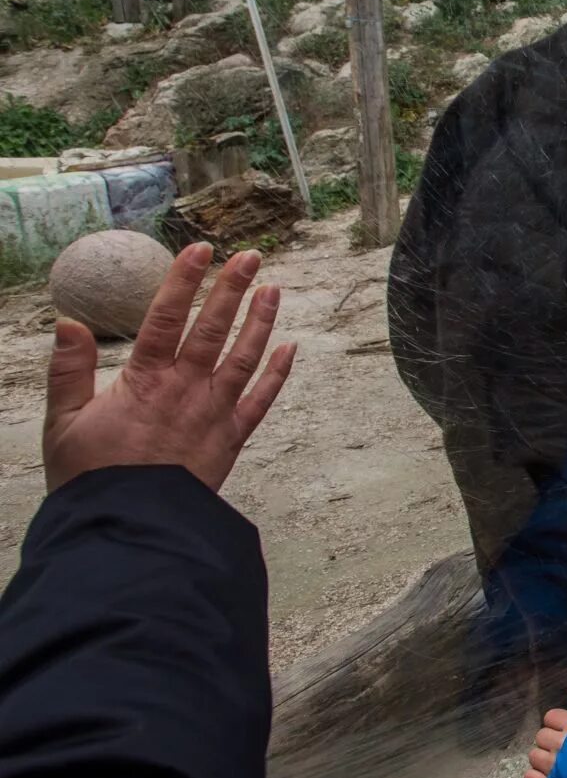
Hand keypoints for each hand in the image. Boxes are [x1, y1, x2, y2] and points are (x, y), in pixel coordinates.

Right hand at [43, 243, 295, 494]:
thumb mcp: (63, 422)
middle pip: (212, 328)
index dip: (184, 280)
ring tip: (273, 289)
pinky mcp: (231, 439)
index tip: (200, 249)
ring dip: (261, 321)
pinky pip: (261, 401)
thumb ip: (67, 370)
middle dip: (232, 289)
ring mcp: (214, 413)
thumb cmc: (91, 478)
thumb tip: (67, 323)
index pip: (166, 317)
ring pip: (244, 357)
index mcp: (144, 380)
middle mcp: (186, 389)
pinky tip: (290, 348)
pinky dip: (278, 373)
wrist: (128, 528)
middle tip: (250, 256)